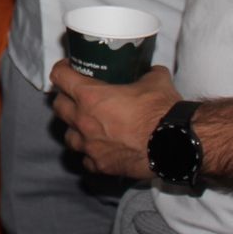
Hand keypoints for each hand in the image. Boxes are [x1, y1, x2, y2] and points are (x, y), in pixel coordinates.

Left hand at [50, 62, 177, 179]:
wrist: (174, 144)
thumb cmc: (160, 110)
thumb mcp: (155, 80)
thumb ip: (147, 72)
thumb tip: (151, 70)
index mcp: (90, 96)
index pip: (59, 77)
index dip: (62, 69)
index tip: (69, 68)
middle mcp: (83, 121)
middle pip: (58, 106)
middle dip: (65, 98)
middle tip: (77, 95)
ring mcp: (89, 146)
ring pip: (68, 136)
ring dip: (74, 128)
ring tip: (85, 124)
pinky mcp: (100, 165)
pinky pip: (86, 158)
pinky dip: (90, 153)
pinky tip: (100, 148)